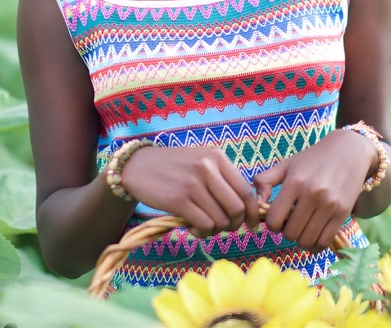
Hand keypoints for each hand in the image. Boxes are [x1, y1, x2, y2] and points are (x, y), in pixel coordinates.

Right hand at [120, 145, 259, 237]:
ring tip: (204, 226)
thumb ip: (222, 179)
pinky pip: (203, 225)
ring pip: (221, 219)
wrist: (138, 166)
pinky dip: (202, 233)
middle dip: (235, 224)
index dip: (253, 212)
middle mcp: (207, 168)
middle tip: (225, 228)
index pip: (246, 190)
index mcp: (217, 157)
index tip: (252, 225)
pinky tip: (192, 228)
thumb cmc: (174, 167)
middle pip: (237, 208)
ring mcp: (193, 183)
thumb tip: (245, 207)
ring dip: (216, 230)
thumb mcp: (201, 162)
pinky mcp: (178, 199)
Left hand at [253, 129, 376, 251]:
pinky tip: (313, 232)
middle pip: (290, 234)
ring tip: (302, 226)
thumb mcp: (287, 164)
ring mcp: (329, 205)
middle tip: (290, 222)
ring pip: (307, 241)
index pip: (274, 220)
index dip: (271, 223)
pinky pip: (324, 242)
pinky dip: (315, 243)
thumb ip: (265, 180)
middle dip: (286, 231)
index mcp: (295, 182)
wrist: (349, 151)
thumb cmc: (313, 159)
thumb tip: (256, 204)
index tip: (277, 217)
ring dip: (301, 238)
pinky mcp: (343, 213)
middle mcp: (312, 194)